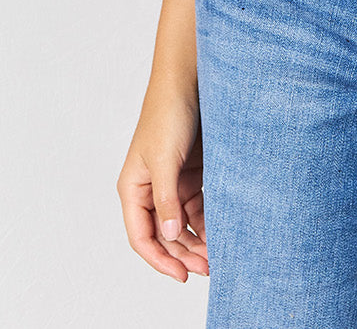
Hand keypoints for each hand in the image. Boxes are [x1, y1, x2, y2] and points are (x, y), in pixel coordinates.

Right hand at [117, 91, 208, 281]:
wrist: (190, 80)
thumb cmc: (168, 113)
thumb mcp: (165, 159)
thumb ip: (166, 198)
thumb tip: (169, 235)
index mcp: (134, 189)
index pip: (142, 236)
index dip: (160, 259)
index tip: (182, 275)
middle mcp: (151, 189)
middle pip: (165, 234)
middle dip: (184, 253)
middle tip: (208, 268)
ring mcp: (172, 182)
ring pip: (183, 223)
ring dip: (198, 240)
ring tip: (218, 255)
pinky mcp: (192, 173)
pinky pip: (198, 206)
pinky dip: (208, 220)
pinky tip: (222, 230)